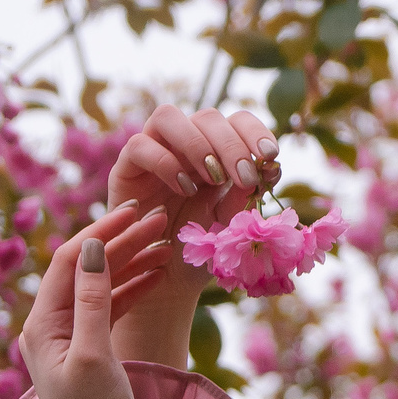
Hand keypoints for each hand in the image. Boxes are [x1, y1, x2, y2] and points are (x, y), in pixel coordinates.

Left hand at [16, 200, 175, 398]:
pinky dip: (133, 288)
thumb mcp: (94, 355)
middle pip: (86, 268)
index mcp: (41, 323)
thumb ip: (92, 299)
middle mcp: (49, 324)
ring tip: (166, 244)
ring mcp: (68, 336)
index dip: (102, 232)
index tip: (136, 212)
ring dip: (131, 262)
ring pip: (101, 285)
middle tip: (161, 220)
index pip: (69, 260)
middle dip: (122, 242)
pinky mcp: (88, 348)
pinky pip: (110, 307)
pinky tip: (158, 274)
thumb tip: (91, 249)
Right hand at [105, 104, 284, 368]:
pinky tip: (184, 188)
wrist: (165, 281)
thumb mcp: (230, 225)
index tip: (271, 155)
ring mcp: (154, 152)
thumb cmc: (200, 251)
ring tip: (213, 180)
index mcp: (216, 153)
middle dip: (231, 145)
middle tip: (244, 178)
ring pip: (168, 117)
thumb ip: (244, 198)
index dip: (254, 131)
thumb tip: (263, 170)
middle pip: (207, 117)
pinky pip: (140, 145)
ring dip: (197, 144)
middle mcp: (185, 146)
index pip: (236, 121)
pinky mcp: (127, 168)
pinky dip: (165, 162)